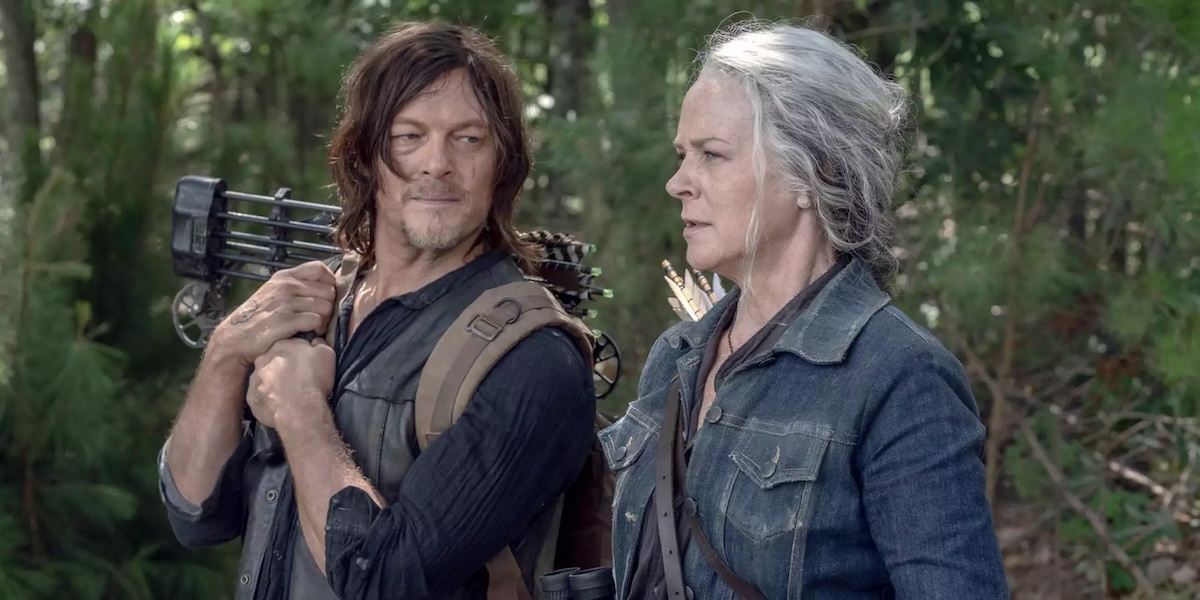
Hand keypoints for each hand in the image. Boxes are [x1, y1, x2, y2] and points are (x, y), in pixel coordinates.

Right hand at [210, 261, 336, 367]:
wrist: (235, 338)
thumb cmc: (258, 317)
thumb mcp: (274, 293)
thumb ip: (296, 287)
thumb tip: (326, 288)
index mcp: (285, 277)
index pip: (319, 269)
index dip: (329, 283)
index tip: (324, 297)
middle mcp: (286, 286)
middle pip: (328, 291)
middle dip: (328, 306)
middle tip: (319, 318)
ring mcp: (285, 302)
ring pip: (326, 307)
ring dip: (324, 320)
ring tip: (314, 327)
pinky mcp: (285, 320)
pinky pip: (317, 320)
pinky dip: (317, 329)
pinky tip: (309, 334)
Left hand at [247, 337, 335, 428]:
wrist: (300, 411)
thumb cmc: (314, 380)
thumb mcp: (327, 354)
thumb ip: (318, 343)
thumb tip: (314, 341)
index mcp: (280, 345)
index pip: (287, 344)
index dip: (297, 353)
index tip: (304, 362)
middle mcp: (262, 359)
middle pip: (272, 359)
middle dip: (282, 366)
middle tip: (295, 378)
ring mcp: (254, 379)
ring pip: (264, 377)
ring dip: (273, 382)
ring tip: (287, 392)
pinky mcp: (251, 397)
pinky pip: (259, 394)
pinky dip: (268, 397)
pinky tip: (279, 403)